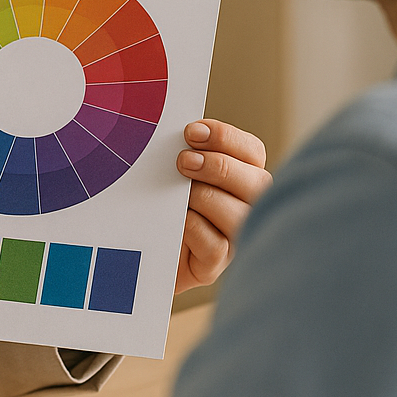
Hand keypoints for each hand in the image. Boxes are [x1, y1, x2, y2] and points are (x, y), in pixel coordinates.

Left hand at [174, 119, 270, 293]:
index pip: (251, 150)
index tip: (192, 132)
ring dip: (205, 197)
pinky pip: (216, 246)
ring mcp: (235, 237)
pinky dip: (195, 228)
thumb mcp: (174, 172)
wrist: (139, 247)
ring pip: (238, 214)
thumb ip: (187, 152)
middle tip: (183, 161)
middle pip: (257, 182)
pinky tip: (178, 220)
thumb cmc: (161, 200)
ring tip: (178, 194)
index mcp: (242, 175)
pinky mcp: (215, 265)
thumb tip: (184, 133)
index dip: (225, 137)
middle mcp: (247, 205)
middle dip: (218, 166)